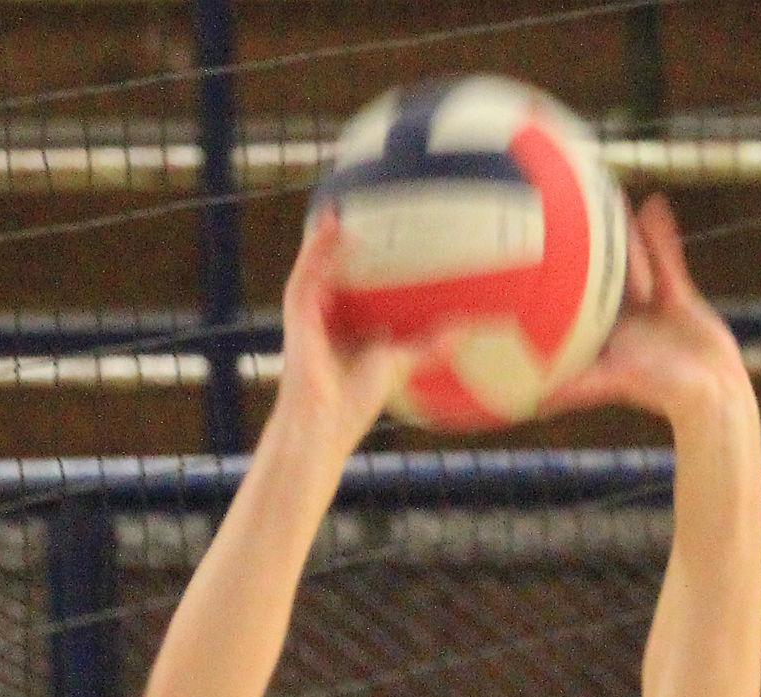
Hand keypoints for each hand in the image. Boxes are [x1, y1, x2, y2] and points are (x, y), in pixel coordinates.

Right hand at [274, 210, 455, 456]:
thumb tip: (463, 330)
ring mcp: (308, 315)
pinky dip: (318, 250)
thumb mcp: (400, 364)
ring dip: (325, 238)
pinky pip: (307, 273)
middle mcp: (323, 317)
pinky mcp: (297, 315)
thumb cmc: (354, 404)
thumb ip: (428, 346)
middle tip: (358, 212)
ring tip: (341, 210)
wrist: (325, 423)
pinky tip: (335, 229)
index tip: (380, 235)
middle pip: (329, 271)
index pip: (350, 286)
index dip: (361, 261)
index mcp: (343, 328)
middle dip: (338, 242)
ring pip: (314, 266)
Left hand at [544, 194, 754, 434]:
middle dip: (586, 244)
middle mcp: (620, 318)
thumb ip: (576, 388)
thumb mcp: (613, 383)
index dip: (556, 274)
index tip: (535, 247)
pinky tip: (654, 205)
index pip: (572, 297)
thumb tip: (533, 403)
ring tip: (610, 196)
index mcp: (599, 334)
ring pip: (633, 261)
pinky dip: (661, 236)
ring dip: (623, 234)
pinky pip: (667, 259)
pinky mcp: (677, 296)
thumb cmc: (660, 393)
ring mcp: (648, 305)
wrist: (712, 392)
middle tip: (567, 206)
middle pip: (599, 272)